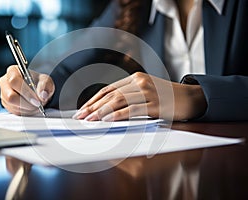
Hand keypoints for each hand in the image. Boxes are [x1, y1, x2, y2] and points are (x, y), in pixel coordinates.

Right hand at [0, 65, 54, 115]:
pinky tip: (32, 107)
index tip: (37, 99)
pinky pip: (15, 112)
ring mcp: (4, 94)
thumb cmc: (40, 82)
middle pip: (10, 96)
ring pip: (13, 106)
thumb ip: (45, 86)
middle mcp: (5, 82)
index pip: (14, 81)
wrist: (38, 90)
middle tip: (38, 104)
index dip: (26, 92)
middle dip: (27, 103)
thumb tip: (43, 95)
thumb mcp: (46, 81)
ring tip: (37, 105)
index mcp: (13, 71)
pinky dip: (26, 112)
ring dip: (28, 108)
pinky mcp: (6, 104)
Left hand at [73, 72, 206, 120]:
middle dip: (93, 106)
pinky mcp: (155, 103)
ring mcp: (148, 92)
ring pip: (119, 100)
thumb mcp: (146, 92)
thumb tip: (107, 110)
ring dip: (101, 111)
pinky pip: (133, 109)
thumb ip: (129, 97)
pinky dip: (118, 114)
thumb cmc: (166, 98)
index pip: (108, 89)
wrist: (190, 98)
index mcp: (135, 79)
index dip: (93, 100)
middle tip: (80, 116)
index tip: (82, 109)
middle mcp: (139, 82)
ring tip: (89, 119)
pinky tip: (107, 119)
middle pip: (110, 94)